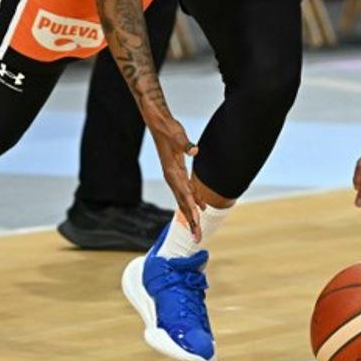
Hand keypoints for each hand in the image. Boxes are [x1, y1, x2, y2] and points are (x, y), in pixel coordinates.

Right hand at [146, 114, 204, 238]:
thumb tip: (194, 149)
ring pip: (185, 199)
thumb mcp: (177, 135)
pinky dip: (194, 200)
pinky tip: (202, 206)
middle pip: (184, 204)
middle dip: (191, 221)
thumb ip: (185, 144)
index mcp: (173, 172)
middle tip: (198, 238)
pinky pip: (186, 190)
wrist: (158, 123)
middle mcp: (173, 177)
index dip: (192, 211)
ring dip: (193, 214)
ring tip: (199, 229)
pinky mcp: (177, 171)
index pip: (185, 196)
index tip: (197, 224)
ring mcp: (174, 175)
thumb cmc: (168, 129)